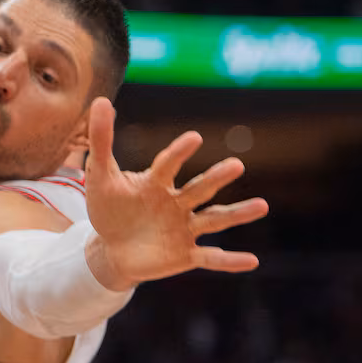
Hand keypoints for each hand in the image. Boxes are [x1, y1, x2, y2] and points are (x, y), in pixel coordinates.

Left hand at [84, 98, 268, 290]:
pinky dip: (229, 260)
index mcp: (156, 183)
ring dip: (237, 214)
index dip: (179, 153)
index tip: (193, 138)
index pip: (168, 165)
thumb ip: (101, 140)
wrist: (111, 250)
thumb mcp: (100, 178)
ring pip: (214, 219)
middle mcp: (177, 203)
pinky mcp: (186, 254)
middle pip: (199, 189)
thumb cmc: (109, 210)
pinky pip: (210, 258)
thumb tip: (100, 101)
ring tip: (261, 206)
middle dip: (216, 178)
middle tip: (235, 165)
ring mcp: (184, 229)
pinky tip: (252, 261)